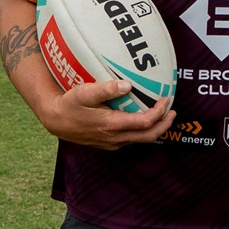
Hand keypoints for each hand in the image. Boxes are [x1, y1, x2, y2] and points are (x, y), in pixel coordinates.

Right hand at [38, 80, 174, 150]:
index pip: (145, 123)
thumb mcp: (84, 93)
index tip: (166, 99)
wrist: (55, 121)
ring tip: (162, 114)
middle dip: (164, 124)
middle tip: (173, 111)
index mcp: (113, 125)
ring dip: (154, 128)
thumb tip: (127, 85)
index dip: (160, 112)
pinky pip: (132, 139)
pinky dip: (143, 130)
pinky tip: (142, 119)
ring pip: (141, 139)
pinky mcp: (108, 143)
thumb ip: (105, 89)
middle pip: (149, 136)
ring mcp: (112, 143)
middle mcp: (115, 138)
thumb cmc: (69, 104)